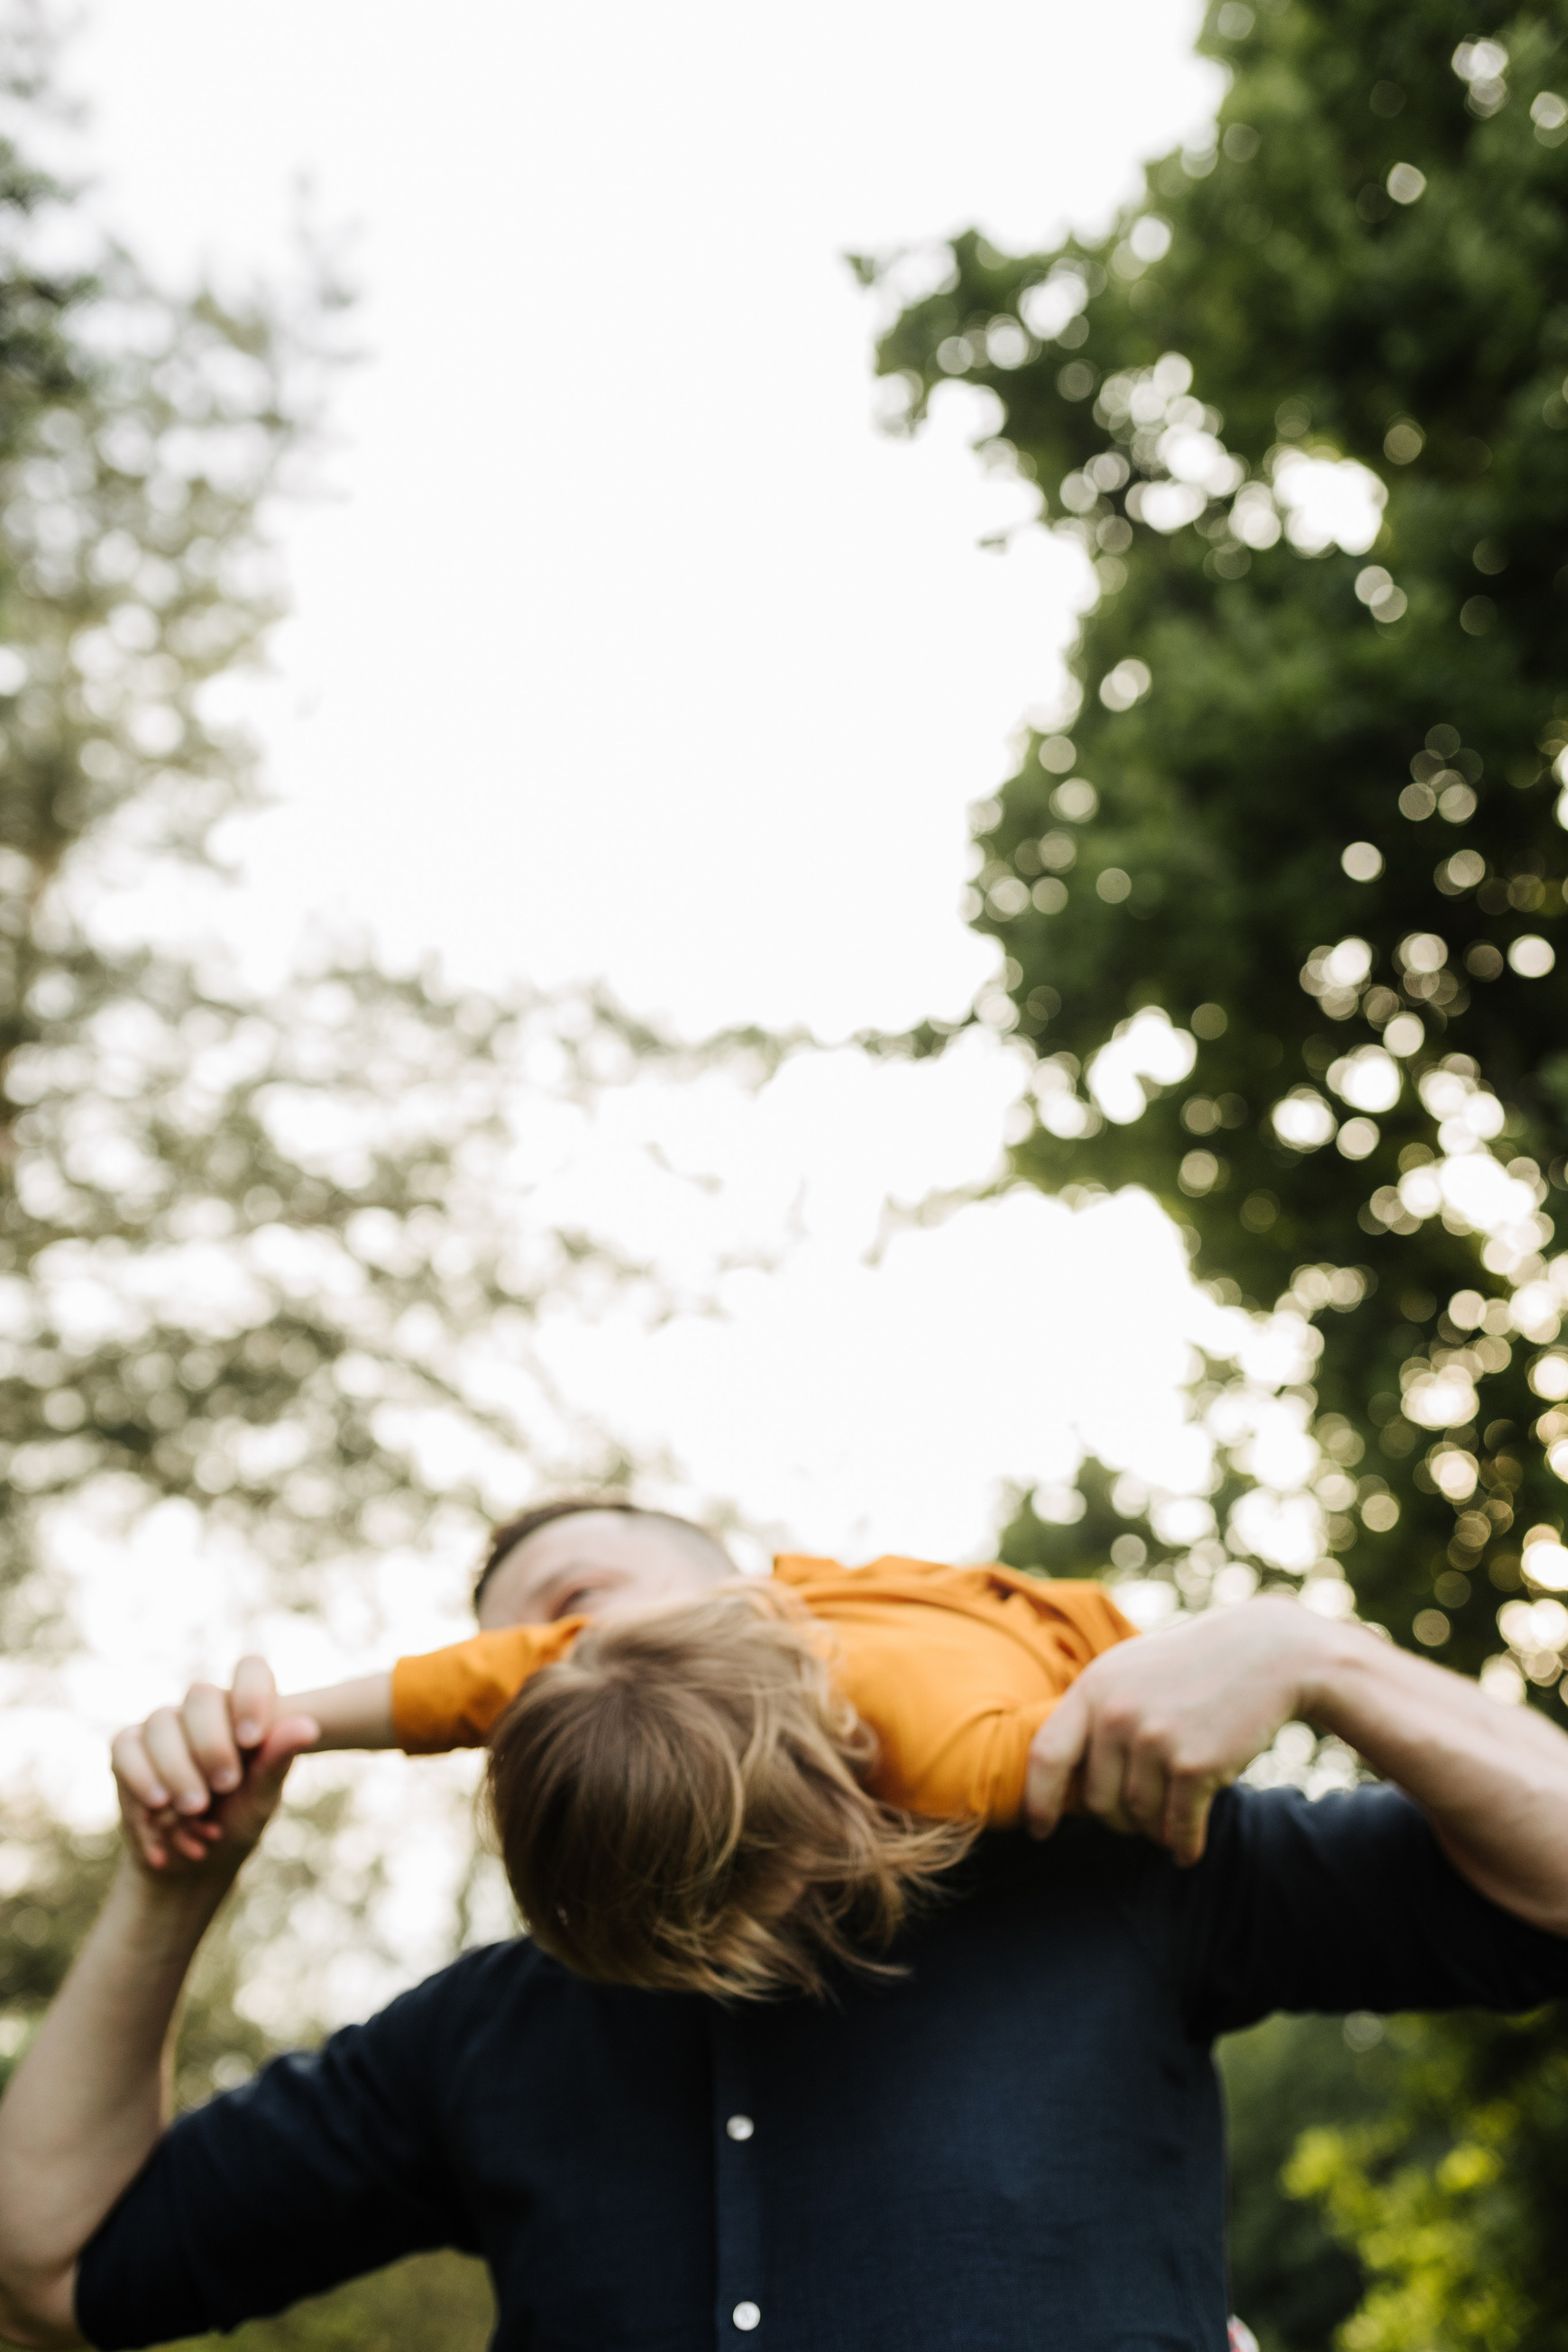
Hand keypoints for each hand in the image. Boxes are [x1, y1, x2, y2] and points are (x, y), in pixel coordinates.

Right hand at [111, 1657, 318, 1877]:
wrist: (191, 1867)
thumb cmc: (237, 1823)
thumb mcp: (261, 1798)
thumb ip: (277, 1760)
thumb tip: (309, 1726)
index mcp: (245, 1712)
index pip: (250, 1669)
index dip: (250, 1695)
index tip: (251, 1740)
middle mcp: (203, 1711)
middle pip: (201, 1696)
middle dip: (210, 1744)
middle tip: (223, 1787)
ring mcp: (163, 1726)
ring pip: (160, 1723)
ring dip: (176, 1769)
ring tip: (193, 1810)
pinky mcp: (128, 1749)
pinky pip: (124, 1749)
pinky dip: (141, 1784)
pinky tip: (160, 1819)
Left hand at [1025, 1596, 1340, 1864]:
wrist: (1266, 1652)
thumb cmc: (1193, 1667)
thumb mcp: (1130, 1672)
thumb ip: (1096, 1714)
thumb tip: (1066, 1781)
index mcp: (1094, 1689)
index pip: (1047, 1755)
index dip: (1038, 1800)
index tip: (1038, 1831)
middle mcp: (1116, 1714)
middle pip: (1097, 1801)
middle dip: (1117, 1820)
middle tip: (1139, 1819)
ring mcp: (1154, 1738)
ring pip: (1139, 1817)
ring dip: (1155, 1831)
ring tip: (1171, 1823)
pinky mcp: (1194, 1763)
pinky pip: (1178, 1827)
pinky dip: (1184, 1845)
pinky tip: (1188, 1850)